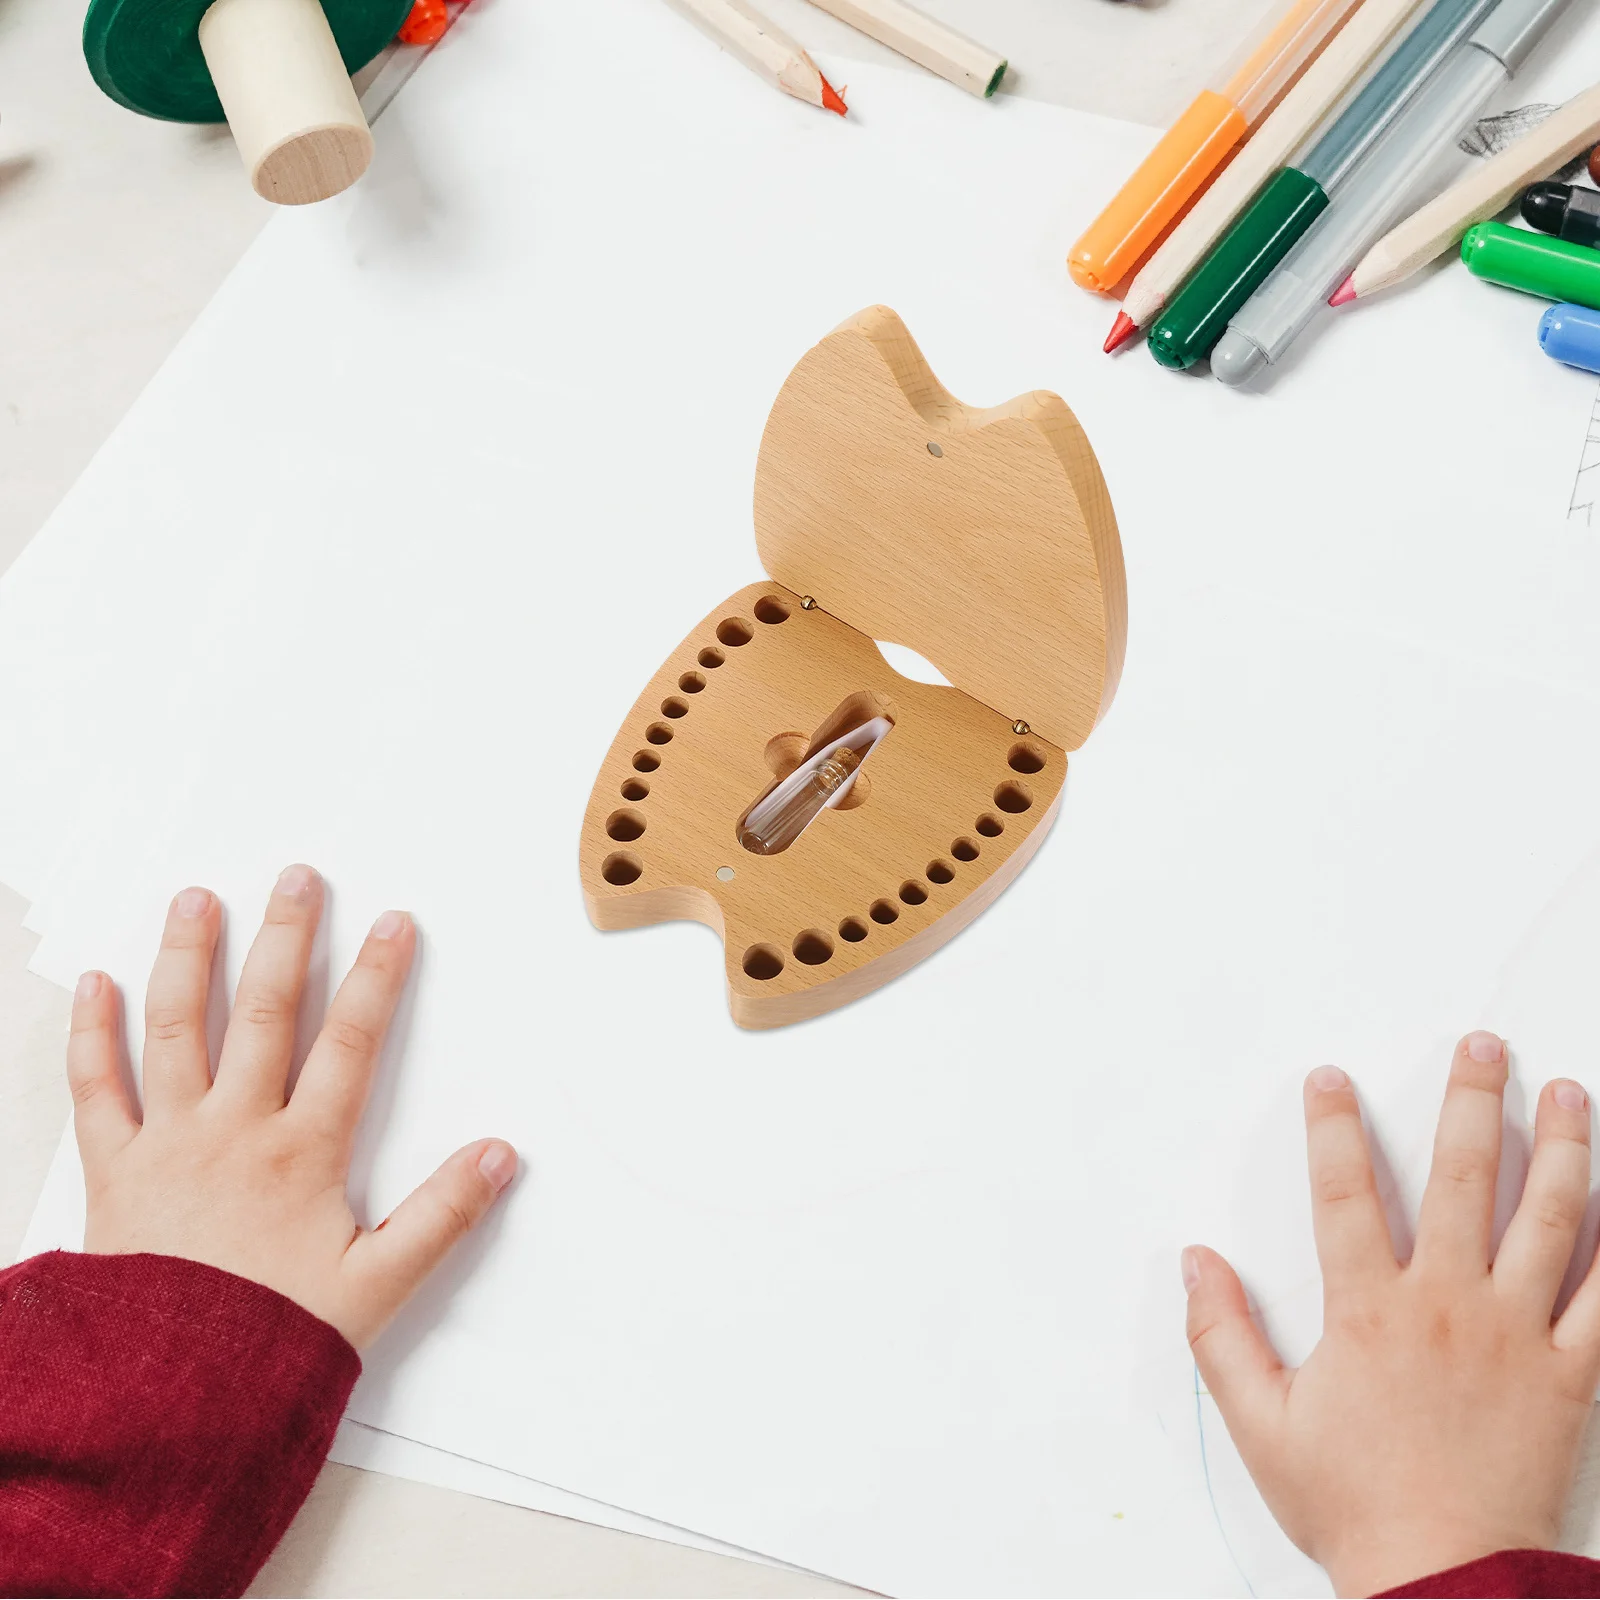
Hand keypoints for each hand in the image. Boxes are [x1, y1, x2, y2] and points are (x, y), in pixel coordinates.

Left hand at [66, 865, 516, 1349]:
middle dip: (287, 939)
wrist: (164, 1399)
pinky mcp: (113, 1171)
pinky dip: (93, 1033)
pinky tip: (97, 984)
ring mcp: (168, 1143)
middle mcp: (235, 1131)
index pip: (352, 1044)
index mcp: (302, 1153)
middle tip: (296, 877)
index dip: (378, 978)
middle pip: (266, 1014)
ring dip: (189, 959)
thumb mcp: (377, 1285)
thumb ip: (442, 1216)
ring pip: (178, 1031)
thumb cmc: (271, 1341)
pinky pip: (96, 1090)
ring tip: (198, 900)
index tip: (393, 923)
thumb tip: (501, 1155)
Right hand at [1185, 1033, 1599, 1596]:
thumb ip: (1220, 1337)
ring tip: (1570, 1095)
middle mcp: (1449, 1305)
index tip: (1332, 1079)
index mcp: (1371, 1311)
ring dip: (1561, 1148)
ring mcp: (1519, 1335)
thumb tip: (1195, 1264)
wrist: (1446, 1584)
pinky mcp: (1571, 1374)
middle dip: (1471, 1102)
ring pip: (1549, 1220)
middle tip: (1484, 1048)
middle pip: (1463, 1179)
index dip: (1333, 1129)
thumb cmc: (1356, 1507)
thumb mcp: (1261, 1424)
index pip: (1345, 1193)